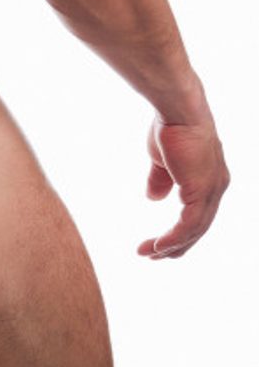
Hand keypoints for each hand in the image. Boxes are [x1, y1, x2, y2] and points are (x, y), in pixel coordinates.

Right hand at [138, 111, 228, 259]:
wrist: (178, 110)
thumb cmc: (170, 127)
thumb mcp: (162, 160)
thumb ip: (160, 180)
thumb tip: (154, 198)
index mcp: (209, 179)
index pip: (198, 213)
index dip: (179, 230)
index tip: (158, 241)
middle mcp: (217, 187)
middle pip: (199, 227)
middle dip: (175, 244)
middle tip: (153, 255)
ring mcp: (212, 190)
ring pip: (195, 230)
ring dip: (171, 245)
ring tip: (149, 253)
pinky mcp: (202, 191)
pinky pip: (189, 225)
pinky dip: (174, 238)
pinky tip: (159, 246)